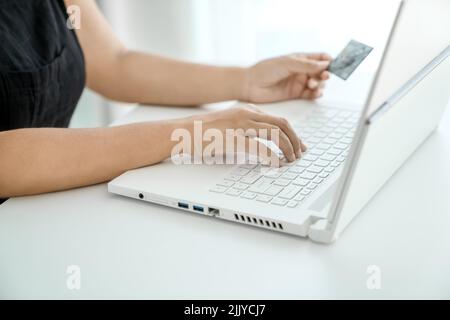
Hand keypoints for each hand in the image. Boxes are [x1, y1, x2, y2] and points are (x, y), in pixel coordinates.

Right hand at [186, 104, 306, 162]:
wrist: (182, 131)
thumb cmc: (203, 131)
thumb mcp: (228, 123)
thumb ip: (245, 128)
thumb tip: (261, 144)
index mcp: (246, 110)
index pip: (277, 119)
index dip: (292, 133)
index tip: (297, 144)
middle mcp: (246, 114)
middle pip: (282, 124)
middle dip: (295, 140)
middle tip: (300, 153)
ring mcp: (240, 125)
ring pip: (275, 134)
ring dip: (287, 148)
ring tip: (290, 160)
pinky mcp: (233, 138)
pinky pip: (261, 148)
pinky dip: (273, 157)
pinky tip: (276, 164)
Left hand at [242, 53, 331, 102]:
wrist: (250, 85)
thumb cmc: (265, 70)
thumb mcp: (288, 63)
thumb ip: (307, 65)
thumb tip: (326, 63)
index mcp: (299, 58)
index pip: (319, 57)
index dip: (328, 60)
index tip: (335, 63)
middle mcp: (300, 70)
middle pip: (321, 71)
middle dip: (325, 73)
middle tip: (324, 76)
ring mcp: (298, 82)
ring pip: (317, 83)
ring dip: (319, 84)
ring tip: (313, 84)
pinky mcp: (295, 94)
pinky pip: (310, 94)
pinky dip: (316, 94)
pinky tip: (316, 93)